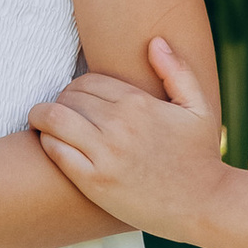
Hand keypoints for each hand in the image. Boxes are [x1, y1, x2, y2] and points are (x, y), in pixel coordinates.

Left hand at [30, 41, 227, 235]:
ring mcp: (105, 153)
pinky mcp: (94, 181)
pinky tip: (53, 145)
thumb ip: (177, 71)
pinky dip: (47, 142)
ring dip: (43, 117)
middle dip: (61, 102)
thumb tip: (155, 41)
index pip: (87, 81)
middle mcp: (119, 124)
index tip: (79, 100)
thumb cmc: (200, 156)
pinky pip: (54, 150)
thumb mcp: (198, 108)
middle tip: (63, 114)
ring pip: (53, 118)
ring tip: (45, 124)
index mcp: (139, 103)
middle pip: (67, 97)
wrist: (204, 206)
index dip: (78, 88)